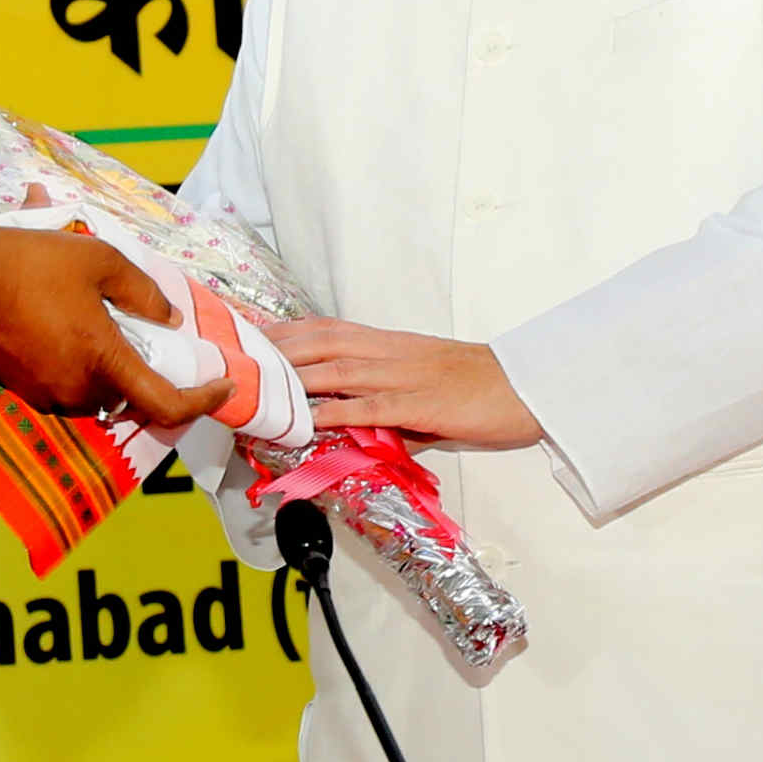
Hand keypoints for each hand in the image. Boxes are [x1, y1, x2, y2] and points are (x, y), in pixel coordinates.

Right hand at [0, 226, 228, 432]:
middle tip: (155, 340)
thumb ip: (142, 293)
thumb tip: (168, 319)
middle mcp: (78, 390)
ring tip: (106, 325)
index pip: (166, 404)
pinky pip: (66, 384)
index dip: (202, 403)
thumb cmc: (30, 264)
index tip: (224, 388)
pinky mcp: (22, 388)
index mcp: (104, 362)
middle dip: (148, 375)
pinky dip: (80, 364)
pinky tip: (70, 326)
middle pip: (131, 398)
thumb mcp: (98, 259)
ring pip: (97, 392)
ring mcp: (47, 394)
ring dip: (110, 369)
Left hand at [270, 320, 541, 448]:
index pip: (327, 329)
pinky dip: (335, 413)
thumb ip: (387, 407)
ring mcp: (402, 377)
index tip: (250, 335)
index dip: (286, 331)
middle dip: (276, 348)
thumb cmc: (479, 387)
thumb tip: (356, 432)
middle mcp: (389, 353)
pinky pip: (368, 407)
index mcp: (390, 344)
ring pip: (336, 370)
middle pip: (321, 342)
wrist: (526, 385)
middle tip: (236, 355)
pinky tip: (308, 420)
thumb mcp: (426, 388)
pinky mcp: (418, 404)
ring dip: (293, 378)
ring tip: (257, 386)